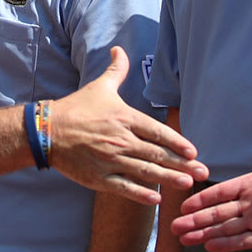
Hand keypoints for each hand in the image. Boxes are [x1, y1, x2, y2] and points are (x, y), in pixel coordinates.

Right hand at [49, 48, 202, 205]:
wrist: (47, 131)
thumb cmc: (75, 108)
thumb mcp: (99, 87)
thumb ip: (115, 71)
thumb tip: (120, 50)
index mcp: (125, 118)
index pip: (158, 132)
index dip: (178, 142)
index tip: (194, 152)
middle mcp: (121, 140)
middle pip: (158, 154)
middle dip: (183, 165)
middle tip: (203, 172)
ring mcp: (111, 161)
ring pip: (146, 172)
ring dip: (169, 179)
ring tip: (187, 185)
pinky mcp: (98, 178)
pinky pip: (124, 187)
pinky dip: (141, 194)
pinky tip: (157, 200)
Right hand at [172, 117, 251, 251]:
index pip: (222, 192)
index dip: (203, 199)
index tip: (184, 204)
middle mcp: (251, 205)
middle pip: (217, 213)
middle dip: (196, 220)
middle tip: (174, 226)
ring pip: (225, 229)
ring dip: (204, 234)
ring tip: (184, 239)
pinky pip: (243, 241)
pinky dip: (226, 245)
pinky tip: (209, 246)